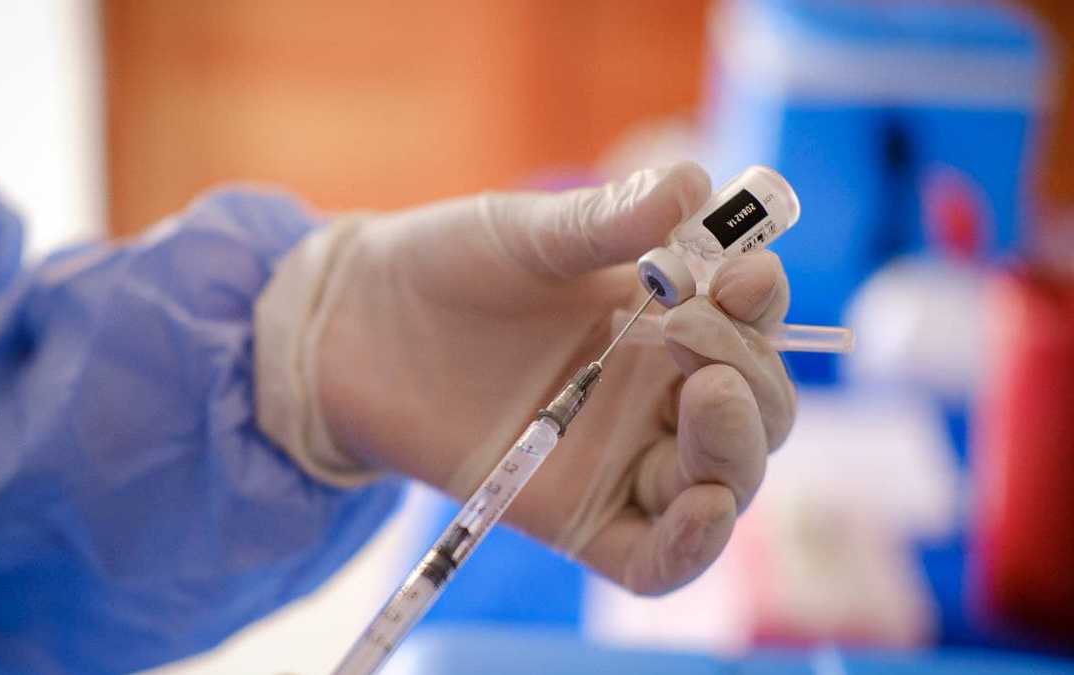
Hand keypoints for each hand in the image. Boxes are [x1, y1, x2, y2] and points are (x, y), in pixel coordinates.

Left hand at [258, 163, 795, 593]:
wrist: (354, 328)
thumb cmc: (445, 267)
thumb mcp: (527, 235)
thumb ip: (607, 220)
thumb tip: (695, 183)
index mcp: (664, 319)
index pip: (750, 324)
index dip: (763, 303)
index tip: (745, 277)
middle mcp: (656, 394)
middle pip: (754, 411)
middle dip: (754, 378)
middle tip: (701, 342)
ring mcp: (620, 460)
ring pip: (720, 481)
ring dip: (736, 449)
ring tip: (708, 396)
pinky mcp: (576, 520)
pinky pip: (653, 559)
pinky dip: (693, 546)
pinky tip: (706, 509)